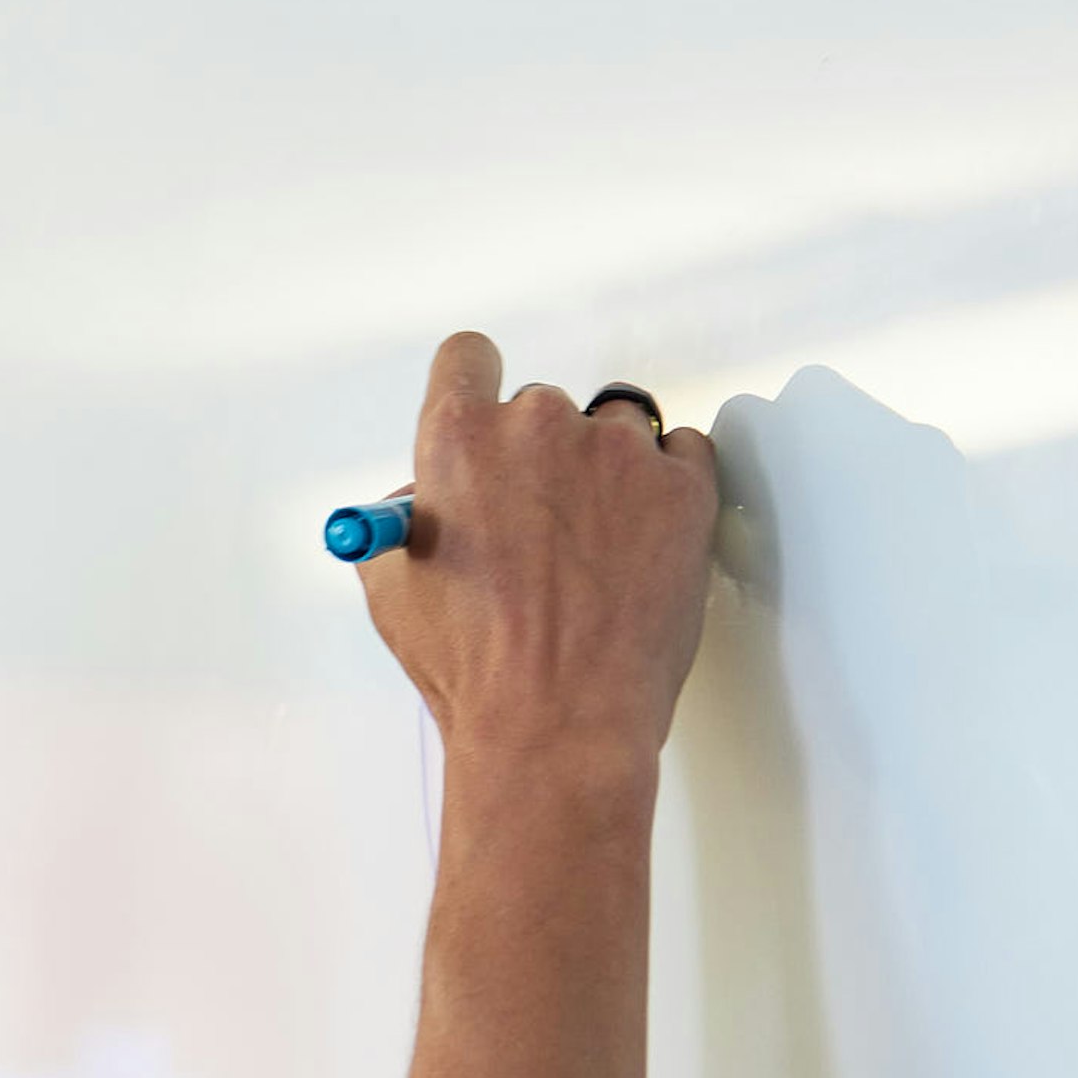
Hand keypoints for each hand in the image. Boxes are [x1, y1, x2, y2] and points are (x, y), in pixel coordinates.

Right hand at [358, 333, 717, 772]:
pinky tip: (642, 537)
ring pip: (616, 426)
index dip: (474, 387)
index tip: (487, 420)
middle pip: (540, 405)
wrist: (558, 721)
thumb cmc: (474, 665)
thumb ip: (405, 520)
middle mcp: (538, 427)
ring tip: (596, 542)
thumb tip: (427, 499)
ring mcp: (619, 453)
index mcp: (458, 440)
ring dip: (606, 467)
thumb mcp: (393, 587)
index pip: (467, 357)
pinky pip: (683, 451)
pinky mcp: (685, 487)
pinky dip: (666, 482)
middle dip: (539, 455)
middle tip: (539, 524)